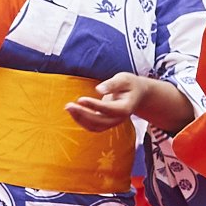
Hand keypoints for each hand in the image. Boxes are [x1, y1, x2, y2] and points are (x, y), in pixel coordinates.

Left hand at [64, 71, 194, 134]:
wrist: (137, 94)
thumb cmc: (129, 84)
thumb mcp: (124, 79)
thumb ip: (112, 84)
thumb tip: (98, 89)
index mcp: (125, 108)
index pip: (108, 109)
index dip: (94, 105)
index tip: (81, 99)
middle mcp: (119, 119)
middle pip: (99, 121)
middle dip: (83, 114)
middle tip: (68, 105)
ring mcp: (112, 123)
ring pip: (94, 126)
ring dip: (80, 119)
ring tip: (68, 107)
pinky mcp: (105, 123)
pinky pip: (92, 126)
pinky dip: (81, 120)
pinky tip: (73, 110)